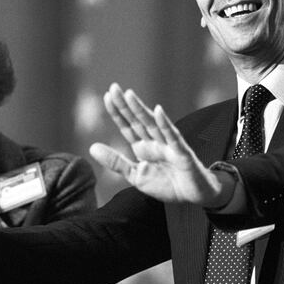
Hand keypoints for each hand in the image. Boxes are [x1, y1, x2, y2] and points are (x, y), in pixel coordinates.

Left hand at [89, 83, 233, 207]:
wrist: (192, 197)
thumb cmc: (166, 184)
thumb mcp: (135, 175)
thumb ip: (115, 162)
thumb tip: (91, 147)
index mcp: (143, 146)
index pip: (127, 126)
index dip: (117, 112)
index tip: (107, 96)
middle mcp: (154, 141)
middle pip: (138, 120)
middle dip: (126, 105)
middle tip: (114, 87)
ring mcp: (168, 145)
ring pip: (152, 124)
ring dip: (141, 110)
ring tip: (130, 95)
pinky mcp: (182, 152)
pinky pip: (173, 136)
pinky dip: (165, 124)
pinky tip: (158, 111)